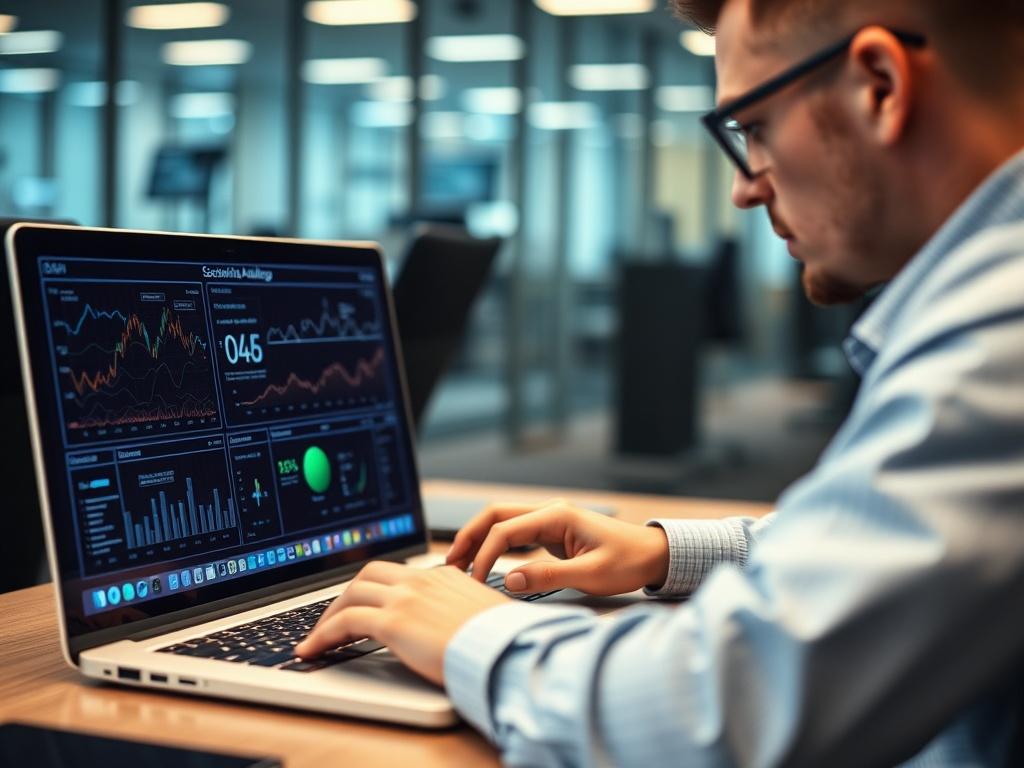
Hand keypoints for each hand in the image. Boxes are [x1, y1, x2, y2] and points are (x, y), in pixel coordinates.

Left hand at [293, 561, 510, 685]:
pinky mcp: (393, 621)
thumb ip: (460, 612)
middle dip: (346, 596)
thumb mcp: (482, 616)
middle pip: (368, 575)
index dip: (376, 590)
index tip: (365, 606)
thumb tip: (452, 628)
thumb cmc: (502, 641)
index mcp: (444, 576)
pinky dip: (322, 635)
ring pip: (351, 595)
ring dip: (329, 617)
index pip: (399, 575)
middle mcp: (421, 580)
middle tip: (334, 619)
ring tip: (317, 639)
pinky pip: (344, 623)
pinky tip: (312, 650)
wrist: (506, 648)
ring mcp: (405, 598)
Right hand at [446, 498, 668, 595]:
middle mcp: (549, 512)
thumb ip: (548, 576)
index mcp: (556, 515)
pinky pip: (515, 534)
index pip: (505, 530)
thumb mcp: (590, 575)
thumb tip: (510, 581)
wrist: (654, 555)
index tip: (475, 581)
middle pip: (495, 515)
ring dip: (478, 540)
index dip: (484, 555)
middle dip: (469, 537)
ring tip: (458, 563)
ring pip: (502, 522)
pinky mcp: (552, 533)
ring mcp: (550, 521)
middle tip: (449, 564)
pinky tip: (484, 563)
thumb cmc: (629, 562)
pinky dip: (494, 546)